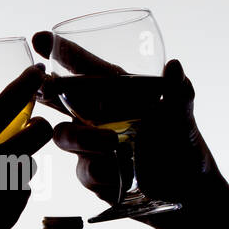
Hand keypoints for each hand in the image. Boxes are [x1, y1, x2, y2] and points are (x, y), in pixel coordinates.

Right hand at [0, 64, 52, 228]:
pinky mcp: (10, 215)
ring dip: (22, 158)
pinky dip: (13, 185)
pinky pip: (23, 190)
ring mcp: (4, 193)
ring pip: (31, 163)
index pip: (7, 104)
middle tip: (29, 125)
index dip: (26, 83)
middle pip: (38, 134)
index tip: (37, 72)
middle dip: (38, 125)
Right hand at [31, 31, 228, 228]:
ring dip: (83, 138)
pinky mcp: (93, 174)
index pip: (83, 65)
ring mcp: (91, 144)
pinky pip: (84, 170)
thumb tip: (175, 65)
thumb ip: (179, 93)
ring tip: (112, 143)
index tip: (40, 38)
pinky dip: (100, 170)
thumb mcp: (183, 116)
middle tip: (43, 88)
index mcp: (116, 91)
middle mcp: (98, 114)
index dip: (61, 51)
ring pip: (66, 136)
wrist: (188, 189)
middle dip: (45, 92)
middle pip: (58, 98)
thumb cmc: (184, 142)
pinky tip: (119, 173)